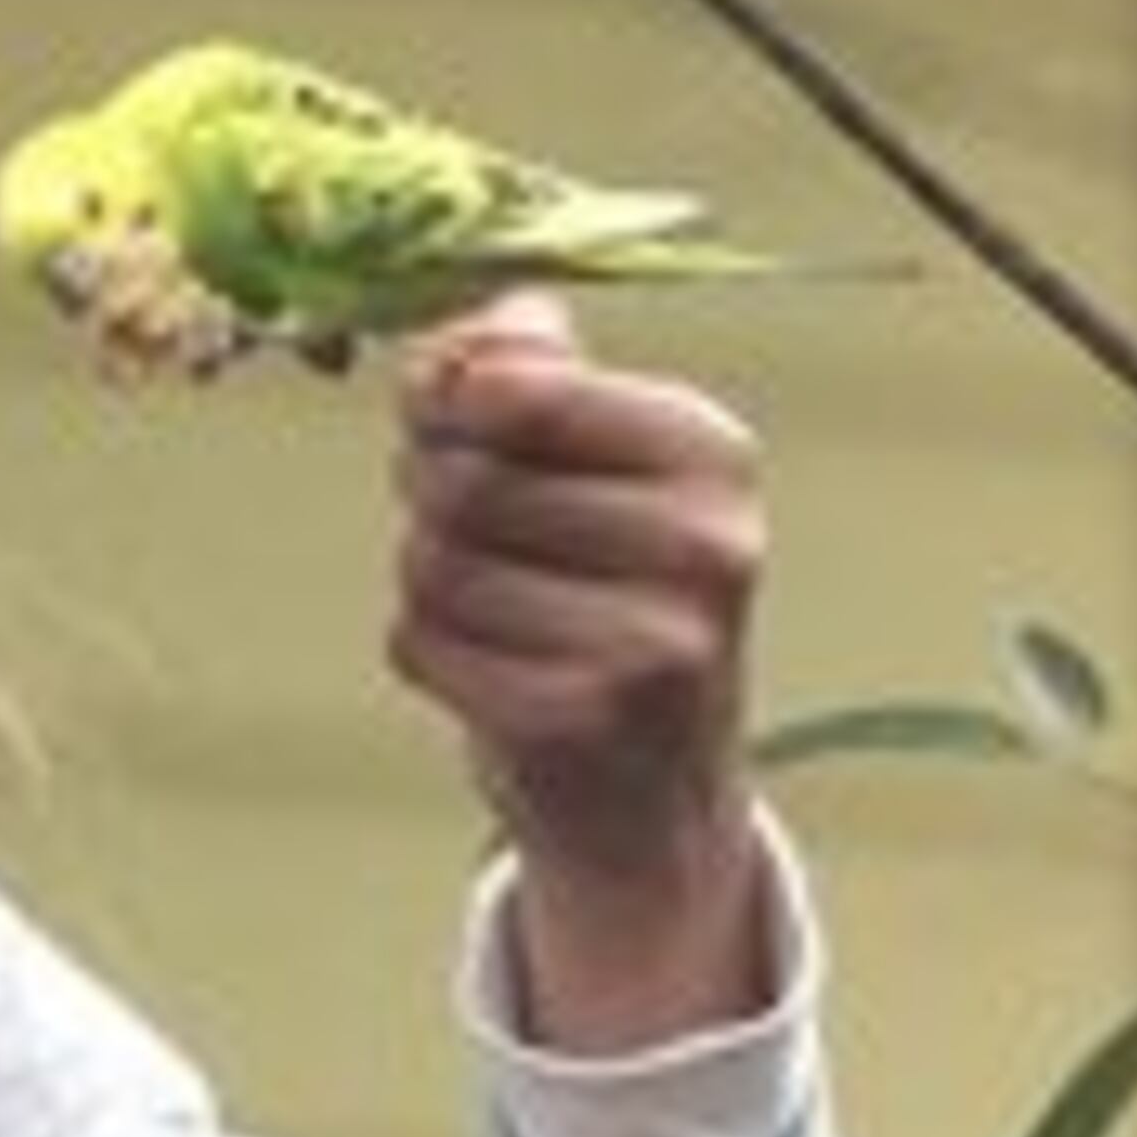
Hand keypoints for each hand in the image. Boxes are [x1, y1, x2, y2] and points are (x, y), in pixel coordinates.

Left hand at [388, 294, 770, 1045]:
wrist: (654, 798)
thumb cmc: (612, 598)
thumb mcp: (608, 466)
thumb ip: (534, 369)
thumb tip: (457, 339)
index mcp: (713, 455)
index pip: (523, 383)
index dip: (450, 394)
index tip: (445, 410)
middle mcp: (702, 546)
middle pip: (467, 476)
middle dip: (429, 492)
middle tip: (460, 520)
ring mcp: (648, 643)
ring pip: (435, 561)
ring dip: (425, 578)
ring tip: (485, 602)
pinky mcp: (577, 722)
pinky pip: (422, 641)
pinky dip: (423, 649)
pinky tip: (482, 666)